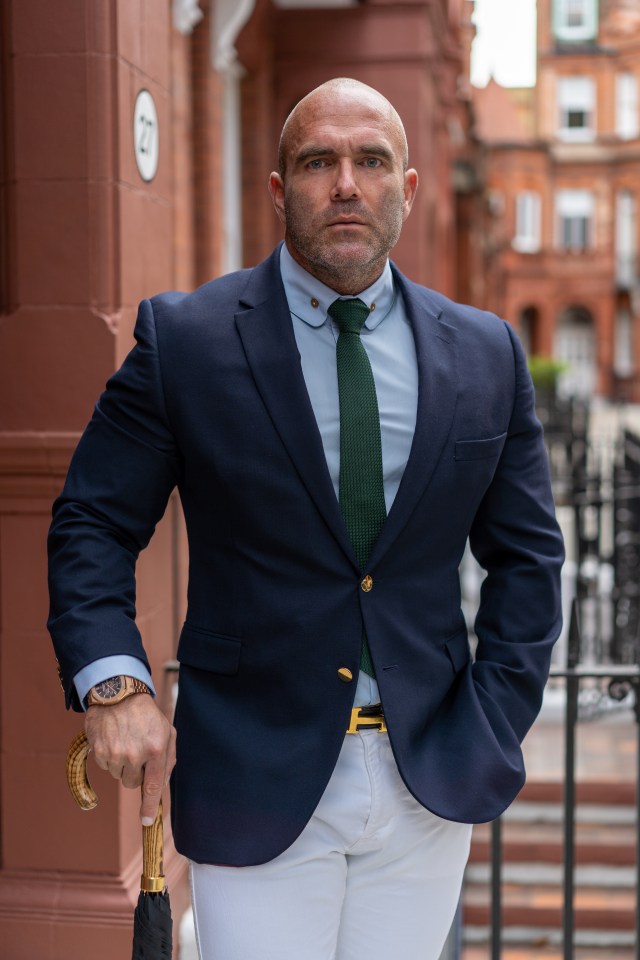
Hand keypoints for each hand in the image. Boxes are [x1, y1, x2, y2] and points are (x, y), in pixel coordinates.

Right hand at [85, 694, 175, 825]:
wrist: (118, 695)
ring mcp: (116, 753)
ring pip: (118, 775)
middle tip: (137, 752)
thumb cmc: (146, 715)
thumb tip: (161, 785)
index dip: (149, 806)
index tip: (147, 821)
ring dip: (122, 764)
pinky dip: (110, 757)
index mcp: (156, 749)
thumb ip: (169, 758)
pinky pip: (106, 767)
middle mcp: (136, 754)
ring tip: (125, 740)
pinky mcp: (100, 751)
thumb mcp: (167, 731)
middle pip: (133, 783)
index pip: (153, 786)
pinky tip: (114, 739)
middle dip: (135, 774)